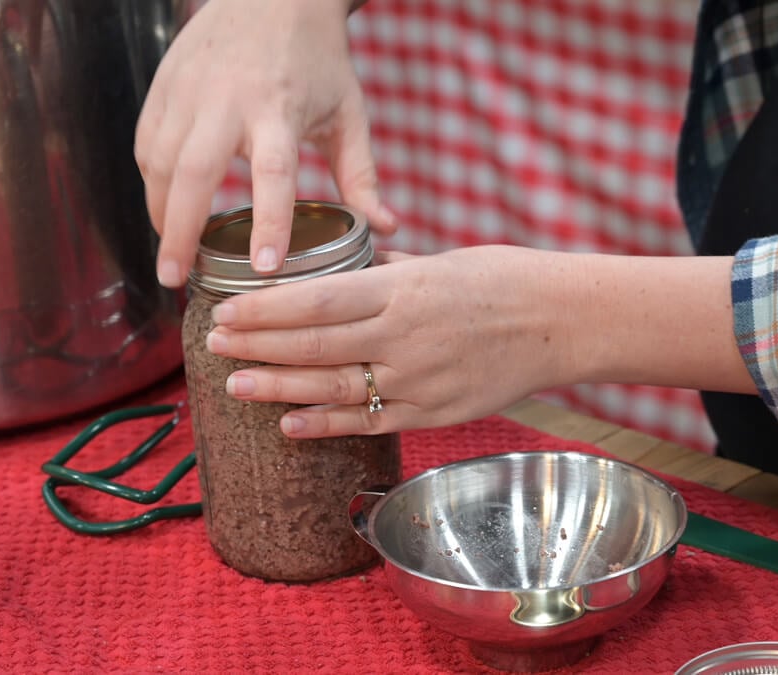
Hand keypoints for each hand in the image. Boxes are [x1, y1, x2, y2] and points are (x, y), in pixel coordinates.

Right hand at [135, 0, 394, 288]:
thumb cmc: (317, 60)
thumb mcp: (349, 114)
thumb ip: (362, 176)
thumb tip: (385, 231)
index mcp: (279, 108)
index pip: (273, 174)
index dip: (269, 223)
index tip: (266, 269)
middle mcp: (227, 99)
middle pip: (194, 173)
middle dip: (181, 232)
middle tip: (177, 280)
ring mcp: (188, 90)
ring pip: (159, 162)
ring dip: (160, 214)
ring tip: (171, 258)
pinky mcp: (164, 85)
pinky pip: (146, 144)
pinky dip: (150, 184)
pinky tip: (164, 212)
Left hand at [203, 246, 577, 436]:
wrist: (563, 322)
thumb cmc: (507, 280)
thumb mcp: (444, 260)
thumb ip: (392, 272)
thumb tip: (356, 269)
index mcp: (405, 290)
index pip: (318, 301)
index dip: (266, 310)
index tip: (228, 310)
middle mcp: (406, 336)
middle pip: (315, 344)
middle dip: (258, 347)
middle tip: (214, 346)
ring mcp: (420, 379)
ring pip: (335, 388)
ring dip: (279, 389)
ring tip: (236, 387)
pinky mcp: (436, 412)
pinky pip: (372, 422)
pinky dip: (328, 424)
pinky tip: (291, 425)